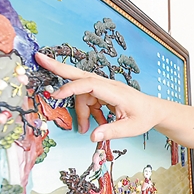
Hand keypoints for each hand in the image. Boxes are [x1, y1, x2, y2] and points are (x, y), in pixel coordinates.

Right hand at [35, 52, 159, 141]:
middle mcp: (108, 85)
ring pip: (82, 94)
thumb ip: (111, 131)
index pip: (89, 84)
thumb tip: (92, 136)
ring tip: (83, 128)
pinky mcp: (103, 91)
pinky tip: (96, 122)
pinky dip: (87, 111)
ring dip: (79, 111)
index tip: (56, 95)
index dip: (71, 88)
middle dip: (58, 67)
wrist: (154, 110)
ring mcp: (104, 87)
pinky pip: (87, 99)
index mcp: (115, 91)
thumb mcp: (131, 128)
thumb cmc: (144, 117)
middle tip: (39, 57)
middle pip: (79, 74)